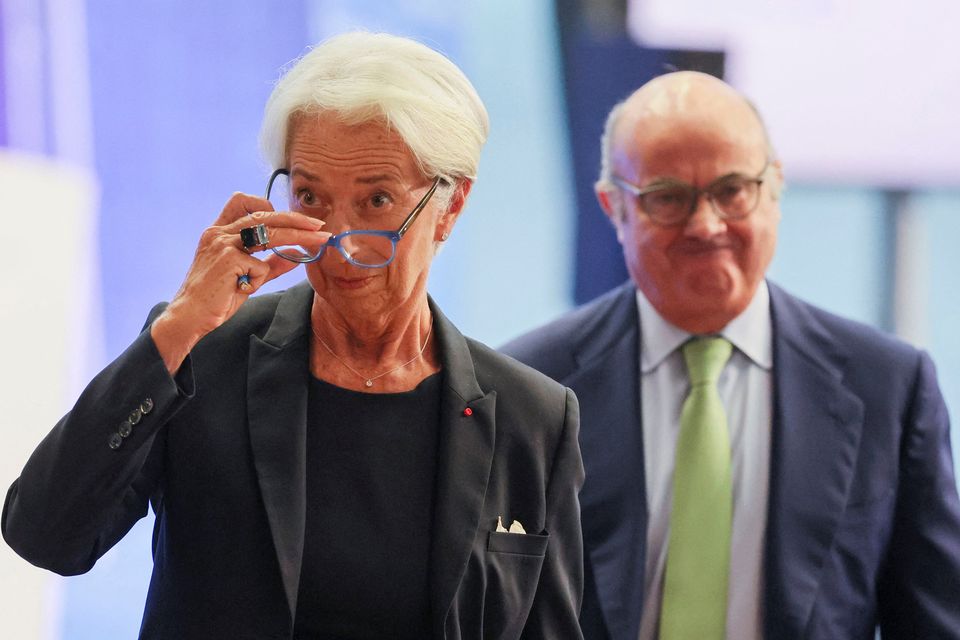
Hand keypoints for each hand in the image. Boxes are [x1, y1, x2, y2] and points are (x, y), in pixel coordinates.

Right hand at [150, 192, 328, 373]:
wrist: (190, 317)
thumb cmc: (216, 298)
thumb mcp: (248, 278)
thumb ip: (271, 265)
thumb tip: (298, 256)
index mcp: (219, 232)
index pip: (242, 202)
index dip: (268, 206)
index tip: (291, 218)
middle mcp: (219, 232)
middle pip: (264, 214)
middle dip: (295, 218)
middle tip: (319, 225)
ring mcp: (223, 244)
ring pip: (269, 233)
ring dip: (298, 236)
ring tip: (320, 240)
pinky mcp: (228, 259)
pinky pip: (261, 266)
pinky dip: (259, 279)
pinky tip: (243, 288)